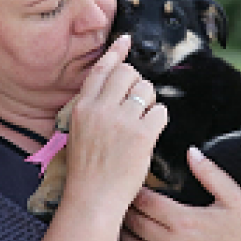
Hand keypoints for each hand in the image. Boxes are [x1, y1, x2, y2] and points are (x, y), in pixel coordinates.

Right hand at [62, 34, 167, 210]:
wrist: (93, 199)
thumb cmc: (88, 170)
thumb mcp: (79, 131)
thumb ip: (94, 107)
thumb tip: (114, 84)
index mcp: (83, 107)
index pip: (101, 69)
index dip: (116, 53)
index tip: (125, 41)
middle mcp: (100, 109)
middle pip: (127, 73)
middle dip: (137, 83)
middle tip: (137, 102)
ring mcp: (121, 121)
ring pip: (146, 89)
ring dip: (150, 101)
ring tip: (142, 120)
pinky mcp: (141, 135)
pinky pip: (160, 111)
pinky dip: (159, 118)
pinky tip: (151, 131)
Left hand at [121, 147, 240, 240]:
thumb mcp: (235, 198)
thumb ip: (210, 173)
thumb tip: (191, 152)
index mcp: (186, 220)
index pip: (145, 202)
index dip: (133, 191)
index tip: (129, 185)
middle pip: (135, 223)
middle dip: (124, 209)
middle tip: (118, 199)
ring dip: (126, 232)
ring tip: (120, 220)